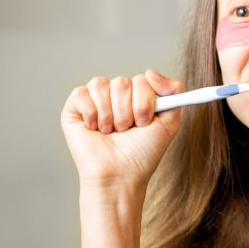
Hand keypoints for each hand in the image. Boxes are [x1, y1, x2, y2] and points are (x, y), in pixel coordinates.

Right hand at [61, 70, 182, 189]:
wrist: (120, 175)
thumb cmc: (143, 154)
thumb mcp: (169, 124)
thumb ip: (174, 94)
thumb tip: (153, 72)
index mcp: (137, 97)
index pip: (143, 79)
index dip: (145, 100)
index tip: (145, 121)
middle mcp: (116, 96)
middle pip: (123, 82)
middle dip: (127, 111)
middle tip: (126, 130)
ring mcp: (95, 101)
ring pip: (101, 85)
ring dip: (110, 114)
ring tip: (110, 132)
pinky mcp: (74, 108)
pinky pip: (81, 92)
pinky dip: (91, 113)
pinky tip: (94, 128)